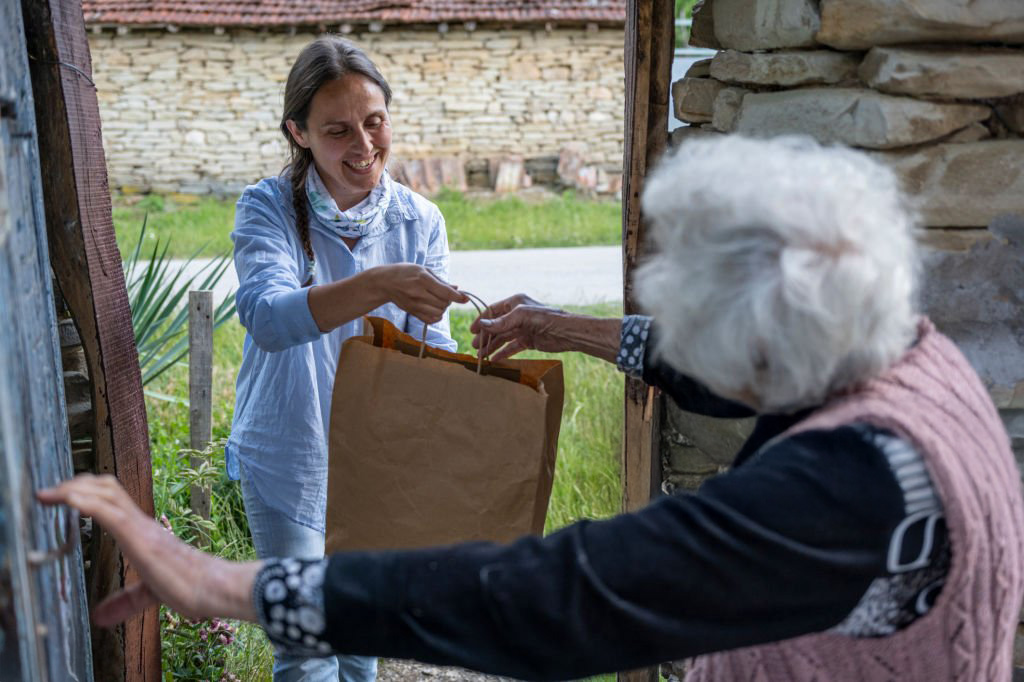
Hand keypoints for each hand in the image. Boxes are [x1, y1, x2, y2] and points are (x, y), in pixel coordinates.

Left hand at [37, 474, 259, 625]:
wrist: (212, 586)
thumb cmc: (190, 586)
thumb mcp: (149, 594)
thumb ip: (124, 601)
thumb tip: (100, 618)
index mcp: (142, 531)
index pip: (113, 498)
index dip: (87, 491)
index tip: (61, 496)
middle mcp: (140, 522)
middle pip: (106, 486)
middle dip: (75, 483)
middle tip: (49, 493)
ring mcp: (140, 527)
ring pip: (104, 492)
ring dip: (73, 489)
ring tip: (48, 495)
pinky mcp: (138, 537)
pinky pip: (108, 512)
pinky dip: (85, 502)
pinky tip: (68, 500)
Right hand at [377, 264, 468, 324]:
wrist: (385, 282)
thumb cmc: (405, 273)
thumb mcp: (423, 270)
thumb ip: (441, 281)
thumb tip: (457, 289)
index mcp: (423, 279)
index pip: (445, 292)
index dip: (458, 296)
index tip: (466, 298)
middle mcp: (418, 293)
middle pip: (444, 303)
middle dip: (449, 300)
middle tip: (444, 294)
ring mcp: (414, 304)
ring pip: (439, 312)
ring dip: (443, 308)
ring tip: (437, 300)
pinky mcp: (412, 312)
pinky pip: (430, 320)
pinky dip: (436, 316)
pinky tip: (433, 309)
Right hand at [470, 294, 574, 361]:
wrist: (566, 332)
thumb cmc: (545, 318)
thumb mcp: (521, 317)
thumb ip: (501, 323)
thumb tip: (481, 325)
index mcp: (515, 303)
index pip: (493, 311)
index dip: (481, 321)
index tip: (472, 331)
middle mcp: (517, 315)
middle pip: (496, 326)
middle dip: (485, 336)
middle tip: (475, 347)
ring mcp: (522, 328)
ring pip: (503, 338)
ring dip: (492, 346)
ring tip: (481, 356)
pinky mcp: (528, 340)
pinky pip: (512, 347)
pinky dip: (503, 353)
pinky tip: (494, 359)